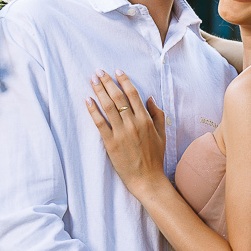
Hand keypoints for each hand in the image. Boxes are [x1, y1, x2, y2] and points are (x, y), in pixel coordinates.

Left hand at [86, 70, 166, 191]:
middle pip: (118, 97)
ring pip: (108, 107)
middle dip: (108, 82)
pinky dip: (93, 110)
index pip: (133, 95)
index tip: (117, 71)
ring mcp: (121, 133)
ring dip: (99, 91)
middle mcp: (133, 124)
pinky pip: (100, 123)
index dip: (124, 81)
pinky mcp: (111, 143)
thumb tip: (150, 97)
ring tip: (92, 80)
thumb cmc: (155, 157)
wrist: (147, 179)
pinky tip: (88, 100)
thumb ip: (157, 114)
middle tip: (99, 71)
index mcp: (146, 120)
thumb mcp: (162, 134)